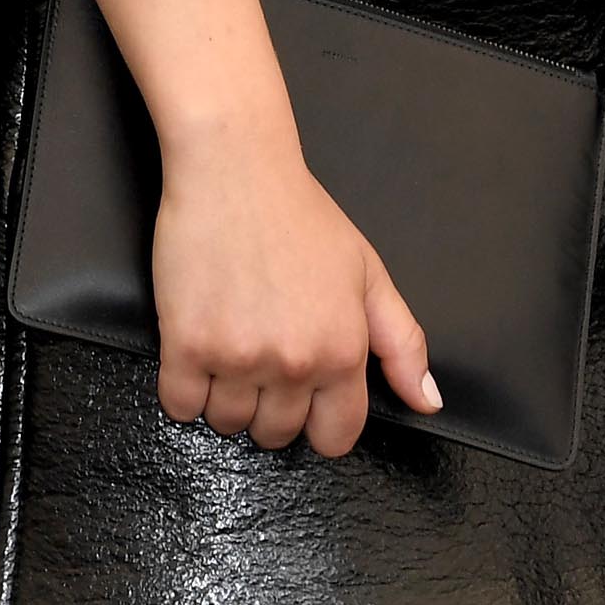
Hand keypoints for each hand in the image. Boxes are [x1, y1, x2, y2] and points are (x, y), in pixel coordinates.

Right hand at [151, 131, 441, 454]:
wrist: (235, 166)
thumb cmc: (298, 213)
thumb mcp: (366, 272)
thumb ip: (402, 343)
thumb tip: (427, 401)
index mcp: (342, 352)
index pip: (335, 437)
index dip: (317, 421)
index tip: (300, 396)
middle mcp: (294, 363)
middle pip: (275, 433)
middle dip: (266, 404)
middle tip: (258, 353)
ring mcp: (238, 356)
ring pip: (226, 422)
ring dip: (222, 395)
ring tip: (225, 345)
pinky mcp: (187, 343)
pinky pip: (178, 403)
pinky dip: (181, 387)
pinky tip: (192, 350)